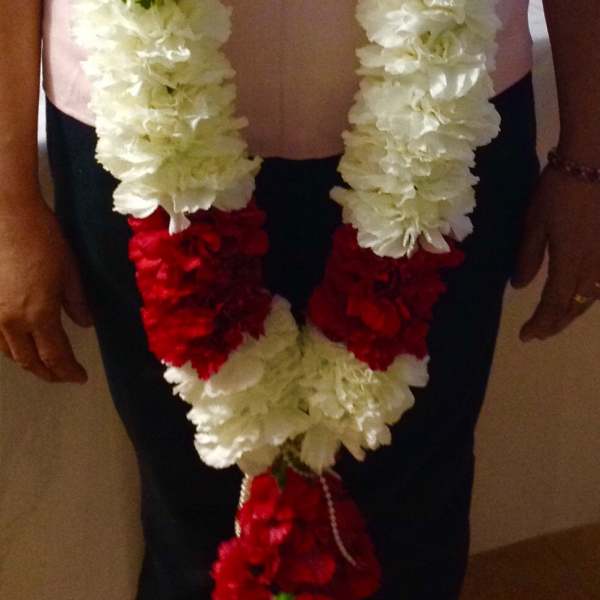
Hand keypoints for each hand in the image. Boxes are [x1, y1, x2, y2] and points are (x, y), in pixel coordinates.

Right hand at [0, 188, 92, 382]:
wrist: (6, 214)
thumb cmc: (43, 239)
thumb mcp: (69, 272)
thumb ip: (77, 303)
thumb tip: (85, 325)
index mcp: (38, 315)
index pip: (55, 356)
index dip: (67, 371)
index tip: (80, 377)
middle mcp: (11, 322)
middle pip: (29, 360)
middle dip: (48, 373)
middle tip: (64, 376)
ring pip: (9, 352)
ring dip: (28, 362)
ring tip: (44, 363)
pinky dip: (10, 347)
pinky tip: (19, 344)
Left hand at [511, 165, 599, 340]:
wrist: (594, 162)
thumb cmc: (559, 190)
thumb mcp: (534, 224)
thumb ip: (528, 257)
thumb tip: (519, 286)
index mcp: (570, 262)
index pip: (554, 303)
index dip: (541, 322)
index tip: (526, 336)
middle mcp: (594, 266)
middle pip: (576, 305)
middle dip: (556, 322)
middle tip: (539, 334)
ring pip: (592, 296)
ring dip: (573, 312)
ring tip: (555, 320)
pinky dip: (589, 296)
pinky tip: (580, 297)